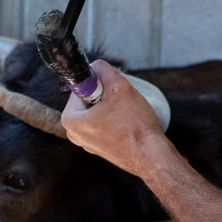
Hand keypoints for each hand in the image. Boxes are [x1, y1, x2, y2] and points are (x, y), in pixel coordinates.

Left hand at [61, 60, 170, 177]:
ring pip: (99, 112)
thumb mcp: (120, 87)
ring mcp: (87, 143)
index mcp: (70, 120)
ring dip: (113, 107)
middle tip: (122, 100)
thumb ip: (104, 70)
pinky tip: (128, 124)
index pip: (80, 87)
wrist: (151, 156)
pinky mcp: (101, 148)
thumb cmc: (135, 125)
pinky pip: (105, 125)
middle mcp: (74, 134)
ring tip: (127, 114)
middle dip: (106, 96)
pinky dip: (116, 120)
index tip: (113, 90)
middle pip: (89, 100)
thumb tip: (96, 65)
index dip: (99, 83)